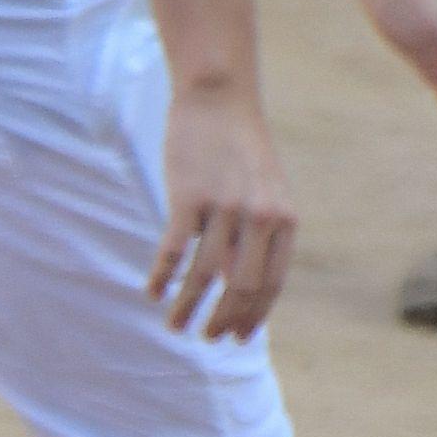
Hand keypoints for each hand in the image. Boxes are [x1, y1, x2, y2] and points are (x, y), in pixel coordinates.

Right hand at [147, 83, 295, 339]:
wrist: (220, 97)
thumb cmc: (240, 149)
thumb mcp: (264, 192)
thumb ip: (258, 238)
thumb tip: (237, 289)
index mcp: (284, 219)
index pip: (271, 285)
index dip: (253, 318)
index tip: (236, 340)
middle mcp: (259, 215)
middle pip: (241, 288)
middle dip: (223, 320)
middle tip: (206, 337)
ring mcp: (224, 206)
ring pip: (205, 276)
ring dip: (187, 308)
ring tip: (174, 326)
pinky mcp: (189, 196)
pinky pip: (174, 250)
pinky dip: (163, 277)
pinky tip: (153, 293)